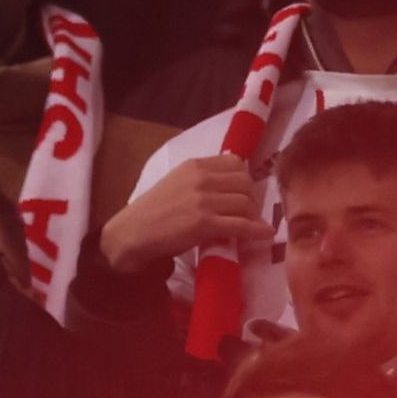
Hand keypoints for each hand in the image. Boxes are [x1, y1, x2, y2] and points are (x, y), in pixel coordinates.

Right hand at [101, 151, 261, 270]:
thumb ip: (202, 177)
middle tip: (249, 213)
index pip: (236, 163)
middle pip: (245, 182)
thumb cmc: (153, 211)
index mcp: (194, 165)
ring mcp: (203, 200)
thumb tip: (235, 173)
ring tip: (251, 226)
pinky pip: (241, 224)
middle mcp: (201, 178)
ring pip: (246, 203)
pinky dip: (257, 230)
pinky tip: (264, 234)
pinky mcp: (204, 223)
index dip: (246, 179)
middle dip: (253, 199)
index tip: (245, 194)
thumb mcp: (177, 182)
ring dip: (253, 216)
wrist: (132, 234)